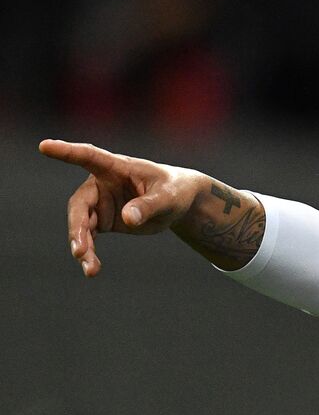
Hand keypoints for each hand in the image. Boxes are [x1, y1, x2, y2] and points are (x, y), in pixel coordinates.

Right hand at [41, 139, 210, 276]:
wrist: (178, 204)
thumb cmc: (174, 190)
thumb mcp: (168, 197)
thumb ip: (148, 206)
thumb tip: (127, 219)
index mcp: (116, 167)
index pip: (88, 156)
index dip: (66, 151)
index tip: (44, 146)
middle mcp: (101, 183)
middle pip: (80, 204)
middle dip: (78, 227)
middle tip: (80, 250)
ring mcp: (99, 203)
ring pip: (81, 224)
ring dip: (82, 245)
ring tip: (89, 268)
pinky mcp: (102, 220)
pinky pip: (89, 237)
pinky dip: (89, 252)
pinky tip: (92, 268)